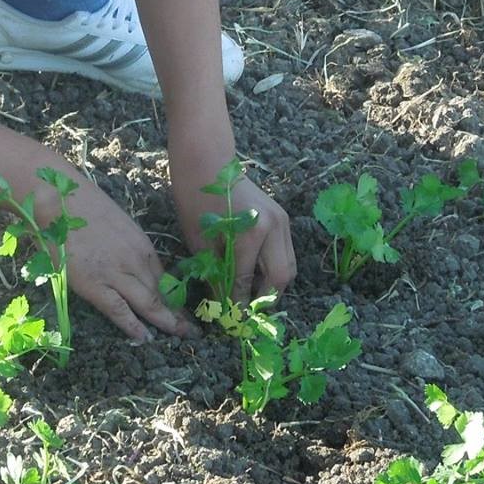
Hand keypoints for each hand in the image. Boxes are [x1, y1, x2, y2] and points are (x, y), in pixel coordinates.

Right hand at [36, 176, 197, 344]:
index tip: (184, 311)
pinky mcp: (94, 284)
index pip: (166, 278)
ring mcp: (116, 273)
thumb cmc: (84, 207)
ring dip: (166, 322)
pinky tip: (145, 338)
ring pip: (148, 303)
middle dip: (179, 314)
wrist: (58, 198)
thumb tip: (135, 266)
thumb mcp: (119, 224)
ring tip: (179, 336)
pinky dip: (134, 326)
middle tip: (192, 330)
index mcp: (142, 245)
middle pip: (163, 293)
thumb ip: (130, 247)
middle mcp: (135, 260)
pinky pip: (119, 310)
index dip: (176, 297)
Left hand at [173, 167, 295, 305]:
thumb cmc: (196, 201)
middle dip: (264, 299)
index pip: (245, 282)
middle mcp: (273, 228)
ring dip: (271, 284)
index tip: (230, 321)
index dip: (238, 305)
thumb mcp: (200, 243)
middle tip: (245, 309)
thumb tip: (223, 307)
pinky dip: (273, 267)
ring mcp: (282, 222)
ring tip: (249, 293)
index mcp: (248, 233)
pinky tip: (254, 272)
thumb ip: (216, 276)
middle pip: (280, 279)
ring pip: (287, 267)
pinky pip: (284, 252)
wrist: (208, 163)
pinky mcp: (283, 218)